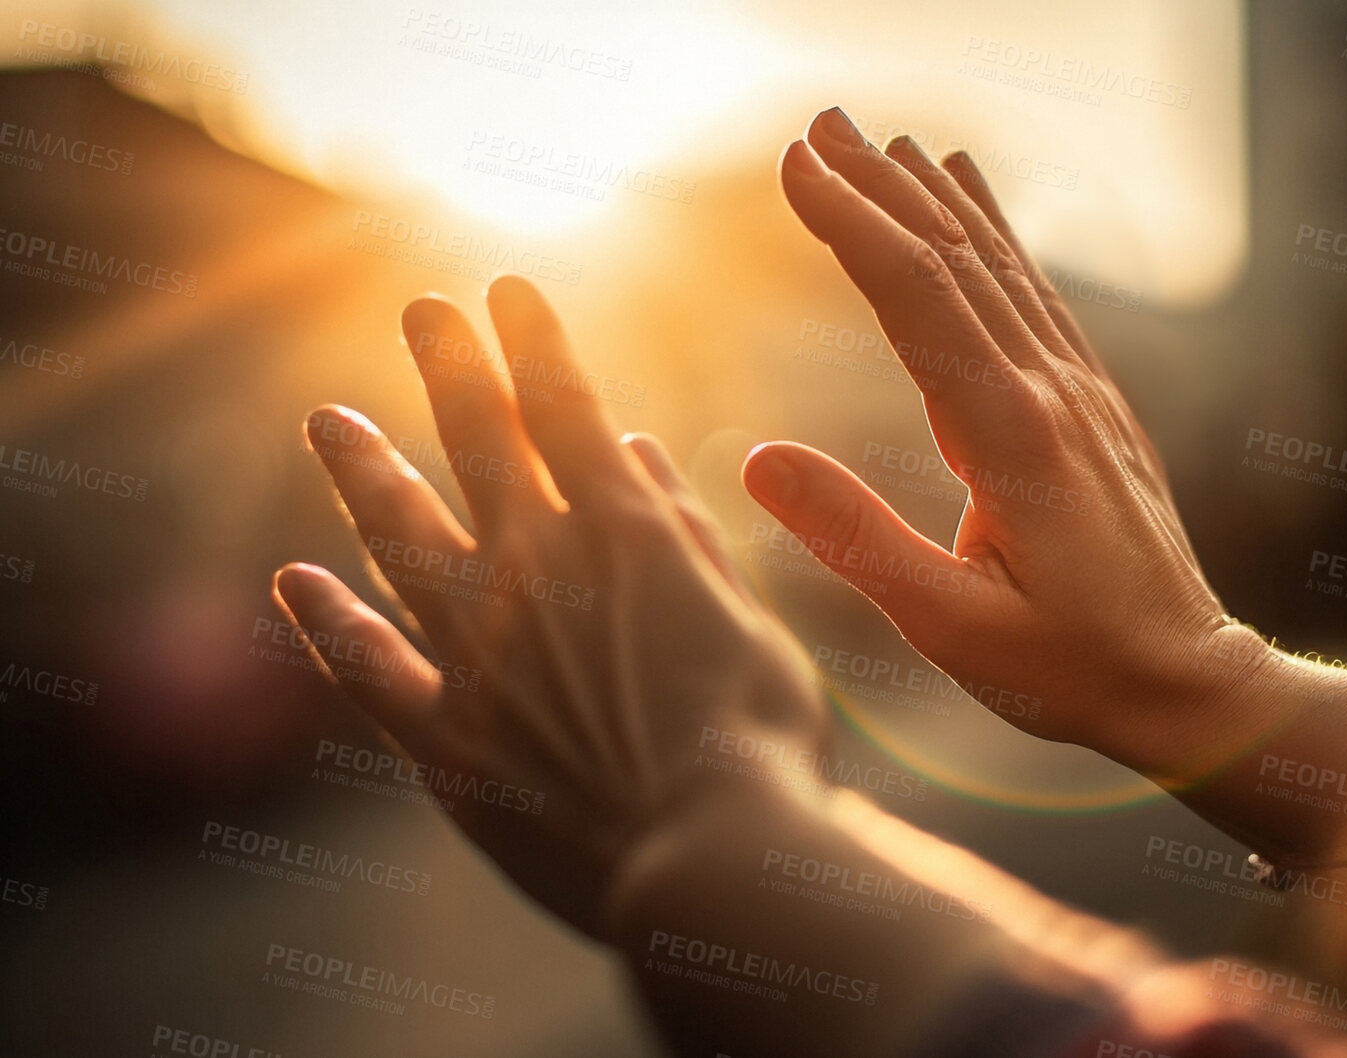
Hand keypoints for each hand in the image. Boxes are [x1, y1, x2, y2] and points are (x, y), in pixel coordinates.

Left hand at [273, 276, 827, 940]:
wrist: (706, 858)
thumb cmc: (758, 742)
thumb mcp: (747, 622)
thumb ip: (685, 532)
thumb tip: (635, 445)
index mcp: (628, 535)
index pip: (568, 409)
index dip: (535, 344)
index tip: (507, 289)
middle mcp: (539, 572)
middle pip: (479, 446)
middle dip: (450, 369)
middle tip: (420, 310)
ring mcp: (480, 651)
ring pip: (401, 536)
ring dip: (365, 472)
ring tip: (330, 421)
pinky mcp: (443, 734)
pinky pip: (367, 667)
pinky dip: (329, 620)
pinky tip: (294, 580)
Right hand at [752, 109, 1346, 874]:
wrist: (1189, 682)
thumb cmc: (1068, 667)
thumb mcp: (948, 627)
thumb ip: (854, 538)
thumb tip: (756, 461)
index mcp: (1009, 438)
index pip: (917, 299)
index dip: (852, 225)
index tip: (794, 167)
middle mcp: (1050, 393)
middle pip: (955, 260)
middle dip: (881, 187)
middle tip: (818, 124)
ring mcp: (1080, 392)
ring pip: (1000, 267)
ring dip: (935, 198)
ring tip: (881, 140)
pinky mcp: (1094, 406)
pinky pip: (1037, 295)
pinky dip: (997, 233)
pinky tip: (974, 196)